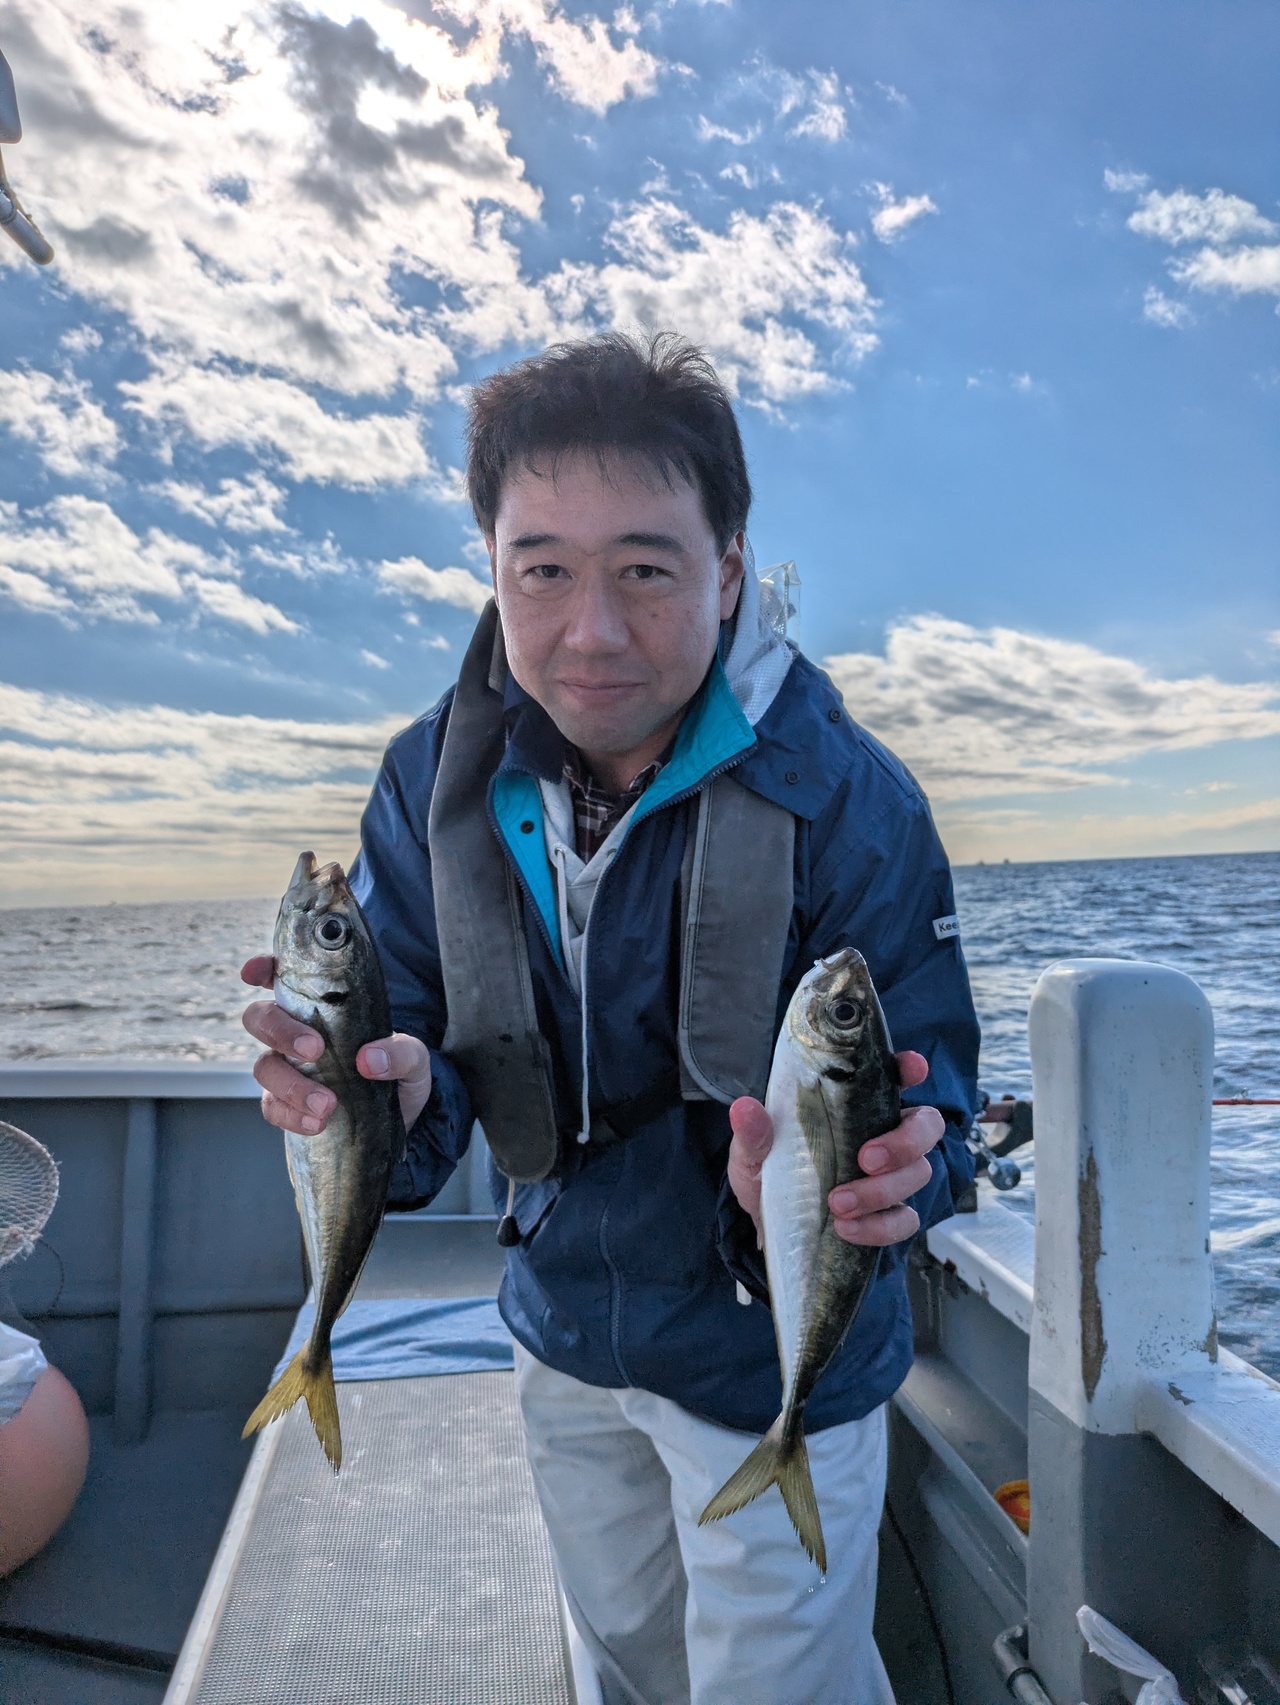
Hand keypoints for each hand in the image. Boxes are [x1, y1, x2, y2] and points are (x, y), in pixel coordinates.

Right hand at [240, 956, 432, 1134]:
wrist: (399, 1120)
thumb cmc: (398, 1072)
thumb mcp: (413, 1058)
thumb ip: (401, 1052)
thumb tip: (370, 1059)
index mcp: (321, 1005)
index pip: (282, 976)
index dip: (263, 968)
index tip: (254, 972)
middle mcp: (296, 1031)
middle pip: (260, 1017)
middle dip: (280, 1030)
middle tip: (314, 1049)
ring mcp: (288, 1067)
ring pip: (264, 1066)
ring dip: (292, 1085)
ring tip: (327, 1104)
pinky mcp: (286, 1103)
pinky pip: (271, 1106)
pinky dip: (291, 1115)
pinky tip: (317, 1123)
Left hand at [727, 1051, 942, 1247]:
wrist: (770, 1228)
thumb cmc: (770, 1173)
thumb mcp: (752, 1153)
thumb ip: (753, 1133)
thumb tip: (744, 1109)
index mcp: (855, 1106)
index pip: (893, 1077)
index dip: (909, 1068)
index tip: (912, 1067)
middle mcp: (883, 1134)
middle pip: (927, 1125)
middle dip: (905, 1142)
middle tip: (865, 1159)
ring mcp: (892, 1175)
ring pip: (918, 1173)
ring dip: (881, 1191)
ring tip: (837, 1203)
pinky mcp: (890, 1214)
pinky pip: (905, 1219)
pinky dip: (879, 1226)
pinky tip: (845, 1228)